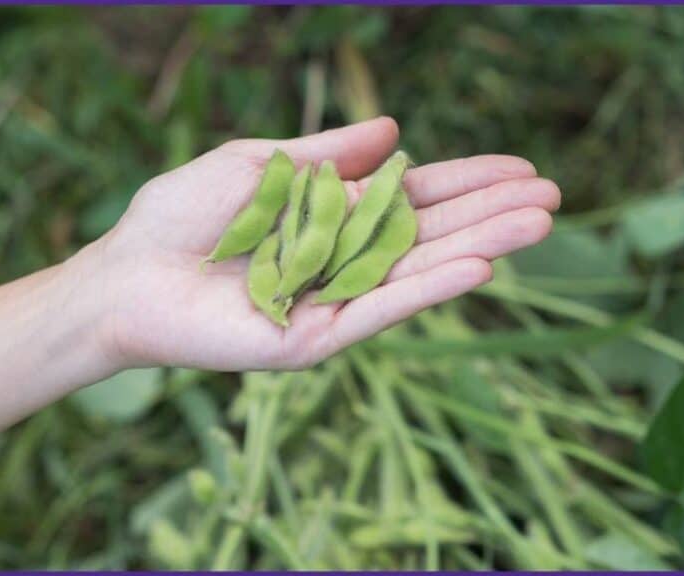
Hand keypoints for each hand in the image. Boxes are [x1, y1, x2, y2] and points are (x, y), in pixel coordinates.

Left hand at [99, 117, 559, 370]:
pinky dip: (428, 289)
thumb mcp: (262, 165)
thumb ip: (329, 154)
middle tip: (554, 196)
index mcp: (336, 215)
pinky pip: (380, 308)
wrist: (129, 274)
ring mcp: (337, 300)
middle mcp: (346, 258)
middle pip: (431, 232)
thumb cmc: (184, 215)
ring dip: (480, 246)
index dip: (469, 181)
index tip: (522, 168)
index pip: (416, 197)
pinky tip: (479, 268)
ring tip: (538, 224)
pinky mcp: (318, 338)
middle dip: (492, 212)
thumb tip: (397, 130)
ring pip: (418, 269)